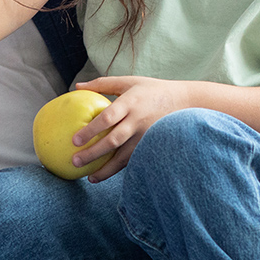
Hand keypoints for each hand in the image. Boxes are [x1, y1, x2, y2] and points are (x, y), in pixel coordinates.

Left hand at [71, 76, 185, 181]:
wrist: (185, 102)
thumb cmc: (150, 90)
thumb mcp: (128, 81)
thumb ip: (102, 84)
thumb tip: (77, 87)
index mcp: (131, 102)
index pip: (108, 118)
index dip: (91, 130)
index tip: (74, 140)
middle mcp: (138, 120)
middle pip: (113, 141)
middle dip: (93, 153)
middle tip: (75, 161)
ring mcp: (146, 136)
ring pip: (124, 157)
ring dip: (106, 169)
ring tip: (89, 178)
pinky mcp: (152, 146)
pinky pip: (134, 161)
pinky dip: (119, 170)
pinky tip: (105, 175)